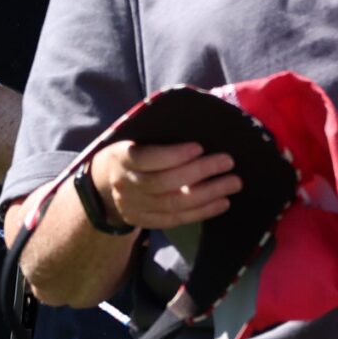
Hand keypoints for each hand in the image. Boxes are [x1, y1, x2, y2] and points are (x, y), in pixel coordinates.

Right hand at [87, 139, 238, 231]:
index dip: (173, 155)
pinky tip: (223, 203)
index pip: (147, 158)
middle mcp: (125, 185)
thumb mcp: (132, 135)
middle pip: (164, 183)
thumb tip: (199, 117)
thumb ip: (156, 131)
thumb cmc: (130, 149)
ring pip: (173, 204)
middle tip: (227, 162)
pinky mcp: (144, 221)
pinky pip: (175, 220)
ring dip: (207, 194)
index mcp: (121, 157)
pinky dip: (201, 212)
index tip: (199, 146)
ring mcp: (133, 207)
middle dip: (199, 172)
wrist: (103, 182)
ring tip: (233, 183)